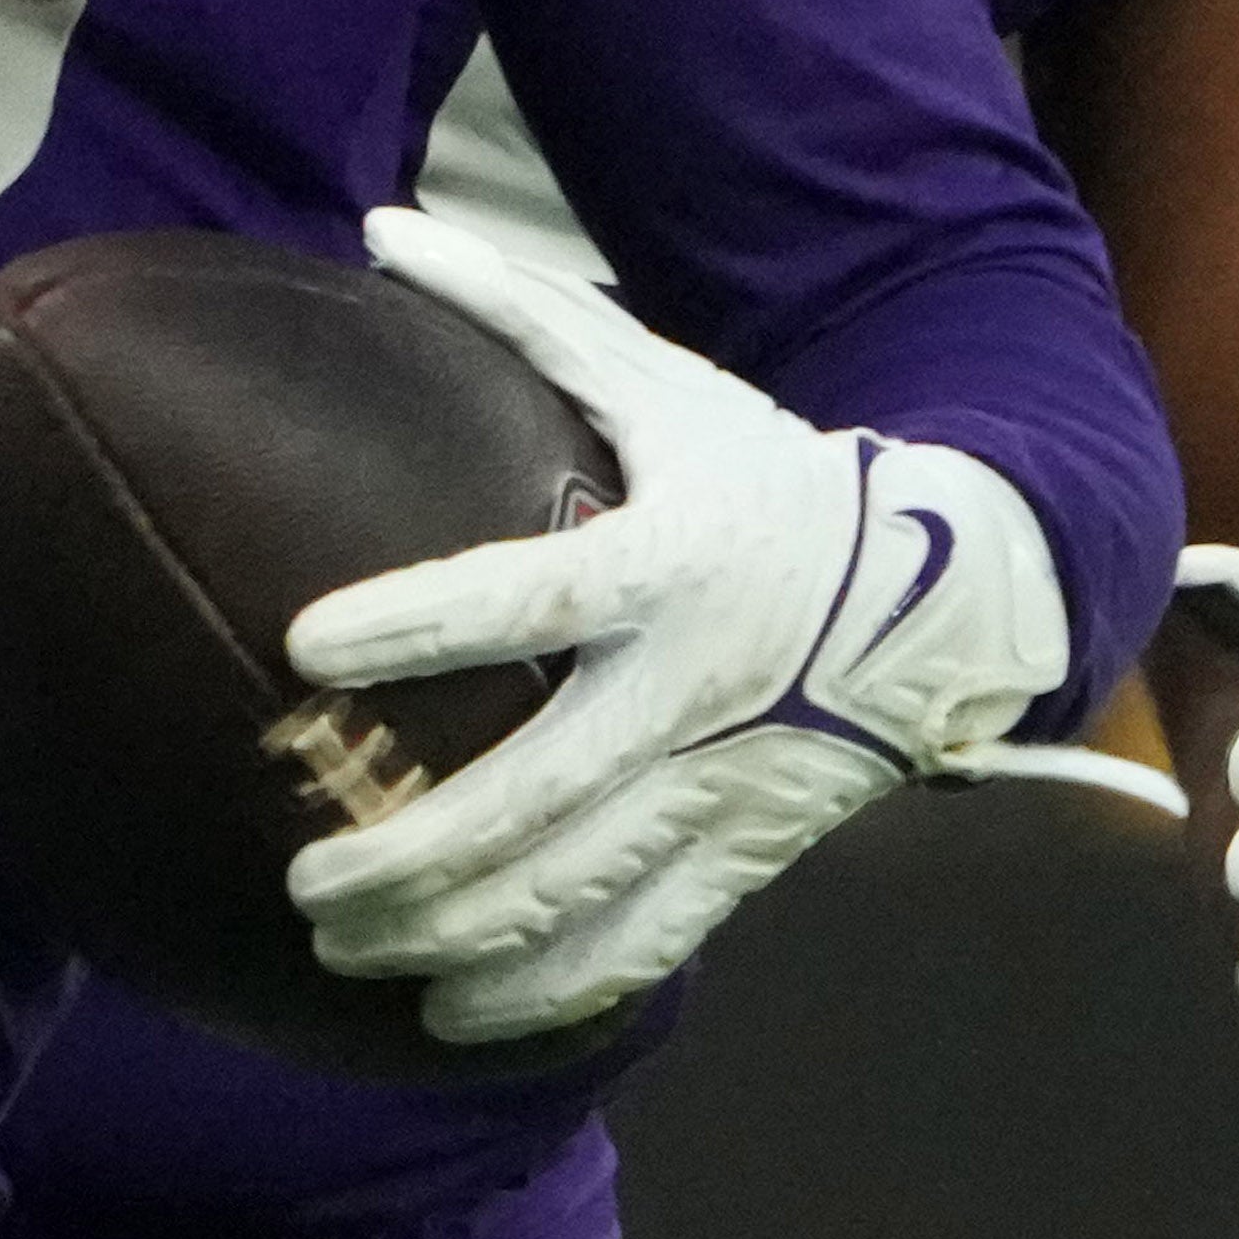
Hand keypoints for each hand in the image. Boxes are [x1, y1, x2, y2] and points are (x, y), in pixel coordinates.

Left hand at [275, 205, 1116, 1047]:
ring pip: (583, 890)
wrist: (938, 595)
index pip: (528, 596)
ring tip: (347, 948)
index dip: (417, 622)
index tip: (300, 644)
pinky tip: (452, 1016)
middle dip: (417, 852)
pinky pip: (645, 942)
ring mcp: (728, 786)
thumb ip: (521, 311)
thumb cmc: (763, 473)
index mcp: (671, 561)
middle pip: (541, 792)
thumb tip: (380, 222)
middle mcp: (697, 686)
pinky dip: (548, 992)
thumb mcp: (661, 380)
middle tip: (303, 881)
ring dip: (458, 938)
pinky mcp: (748, 855)